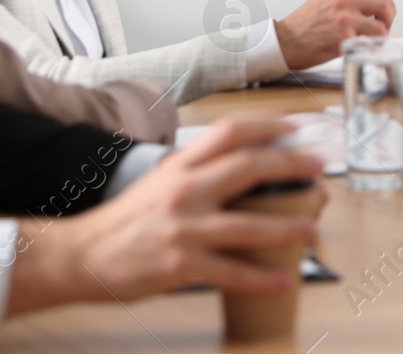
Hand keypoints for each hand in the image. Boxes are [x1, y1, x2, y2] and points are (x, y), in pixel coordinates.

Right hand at [11, 118, 325, 313]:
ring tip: (313, 226)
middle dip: (290, 165)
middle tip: (319, 167)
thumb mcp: (159, 181)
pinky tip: (284, 277)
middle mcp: (184, 191)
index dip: (265, 125)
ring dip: (287, 225)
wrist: (84, 254)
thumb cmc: (125, 220)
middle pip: (247, 168)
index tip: (294, 127)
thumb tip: (241, 166)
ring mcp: (184, 229)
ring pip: (248, 224)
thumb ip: (196, 171)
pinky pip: (231, 272)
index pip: (228, 132)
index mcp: (180, 167)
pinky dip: (262, 277)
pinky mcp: (181, 264)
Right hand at [276, 0, 396, 68]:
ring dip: (382, 35)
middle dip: (390, 16)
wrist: (285, 42)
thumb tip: (371, 6)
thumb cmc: (302, 26)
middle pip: (383, 2)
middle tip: (385, 25)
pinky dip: (371, 47)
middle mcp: (343, 0)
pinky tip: (364, 47)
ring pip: (381, 25)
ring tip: (374, 39)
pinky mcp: (345, 37)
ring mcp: (345, 19)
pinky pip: (370, 42)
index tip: (386, 9)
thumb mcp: (324, 0)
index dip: (385, 0)